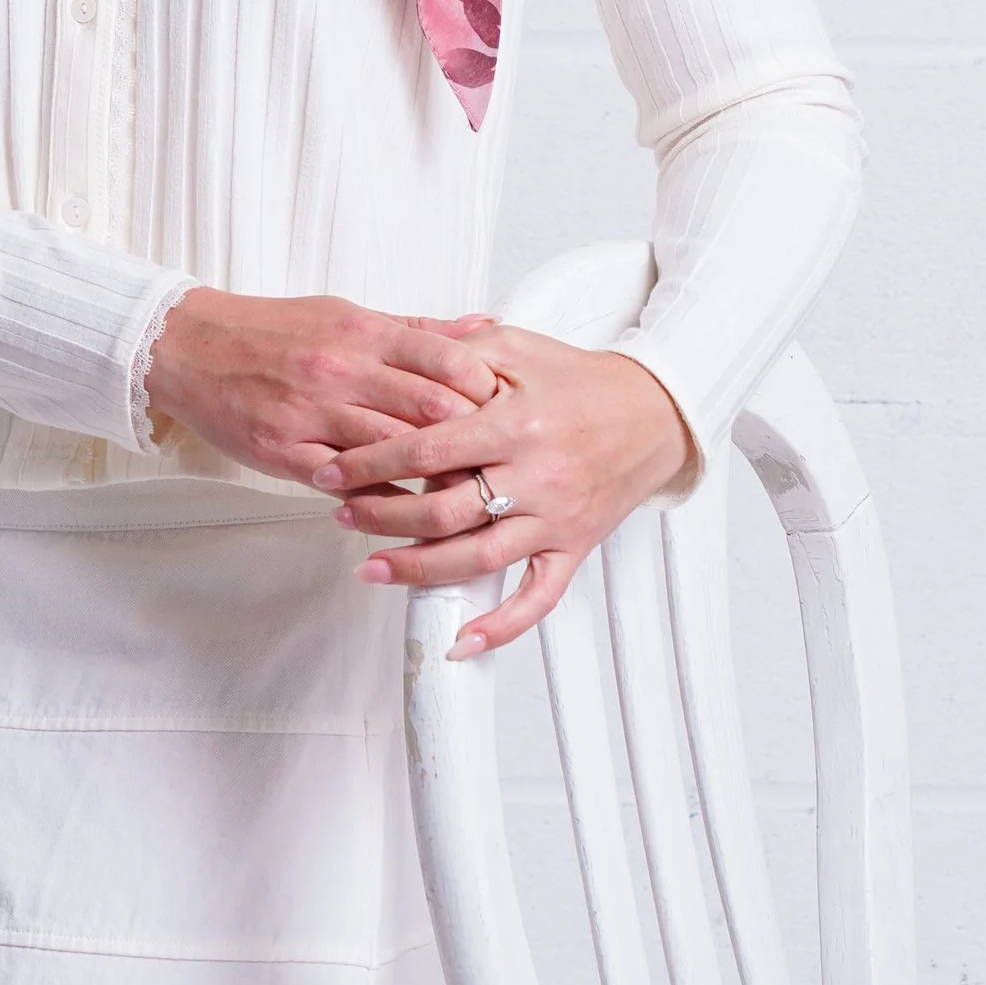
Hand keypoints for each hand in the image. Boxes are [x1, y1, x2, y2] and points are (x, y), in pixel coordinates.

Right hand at [143, 290, 503, 488]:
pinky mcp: (287, 452)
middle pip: (430, 409)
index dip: (487, 390)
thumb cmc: (275, 331)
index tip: (508, 411)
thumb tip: (484, 325)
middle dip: (472, 438)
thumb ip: (417, 329)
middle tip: (500, 462)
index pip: (447, 360)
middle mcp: (342, 370)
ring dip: (432, 478)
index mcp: (363, 332)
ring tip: (464, 494)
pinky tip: (406, 512)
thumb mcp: (348, 314)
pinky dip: (382, 501)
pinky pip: (348, 484)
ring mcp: (313, 413)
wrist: (193, 347)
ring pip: (394, 451)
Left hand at [315, 328, 697, 655]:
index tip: (332, 471)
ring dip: (417, 570)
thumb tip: (393, 344)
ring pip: (478, 558)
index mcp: (516, 423)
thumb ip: (454, 349)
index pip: (429, 447)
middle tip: (341, 517)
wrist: (653, 413)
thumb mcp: (517, 347)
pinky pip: (538, 598)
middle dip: (382, 517)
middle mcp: (536, 476)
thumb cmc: (578, 380)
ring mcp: (556, 518)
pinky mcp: (574, 547)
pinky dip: (500, 626)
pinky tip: (460, 641)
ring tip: (370, 571)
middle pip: (444, 510)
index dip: (372, 462)